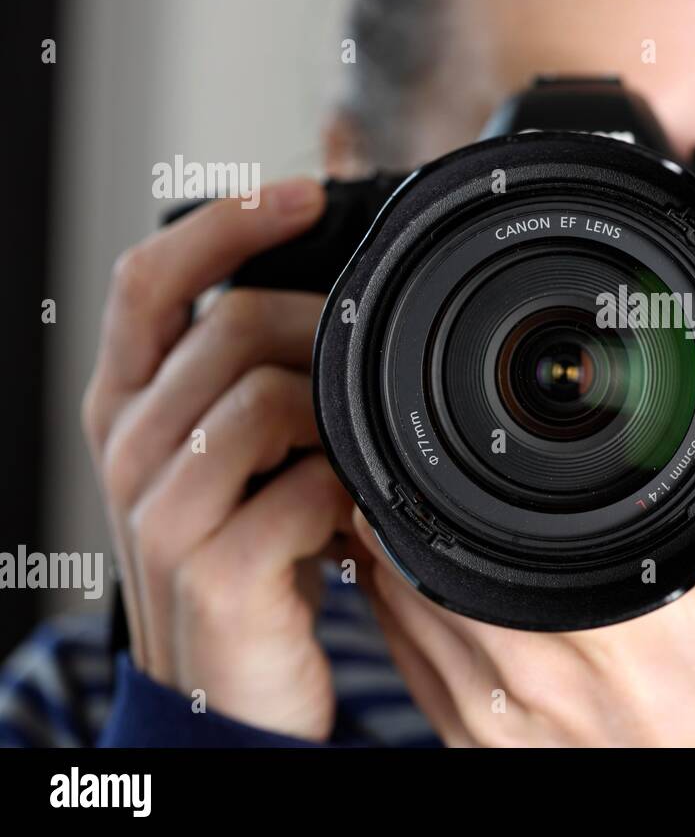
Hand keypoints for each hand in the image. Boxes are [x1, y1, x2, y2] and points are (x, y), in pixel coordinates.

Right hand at [82, 179, 353, 739]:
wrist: (227, 696)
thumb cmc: (246, 560)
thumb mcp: (233, 463)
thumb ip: (255, 385)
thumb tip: (336, 305)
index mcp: (128, 408)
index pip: (149, 280)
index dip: (223, 223)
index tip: (305, 192)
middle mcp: (131, 448)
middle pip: (228, 326)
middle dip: (320, 327)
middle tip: (373, 361)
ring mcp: (164, 513)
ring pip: (268, 398)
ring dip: (339, 415)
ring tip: (359, 450)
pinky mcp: (216, 573)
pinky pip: (310, 489)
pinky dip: (352, 493)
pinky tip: (354, 517)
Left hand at [358, 446, 694, 745]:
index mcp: (615, 634)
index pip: (481, 517)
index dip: (470, 455)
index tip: (492, 431)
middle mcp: (536, 682)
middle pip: (424, 546)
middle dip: (443, 487)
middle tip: (488, 462)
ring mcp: (494, 727)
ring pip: (399, 597)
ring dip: (421, 542)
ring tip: (479, 519)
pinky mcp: (474, 752)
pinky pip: (405, 655)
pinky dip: (416, 603)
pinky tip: (469, 585)